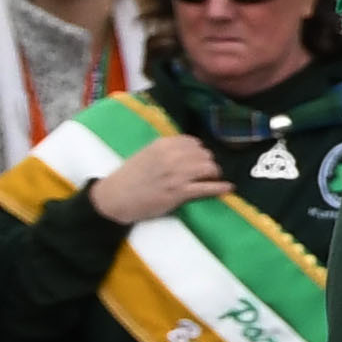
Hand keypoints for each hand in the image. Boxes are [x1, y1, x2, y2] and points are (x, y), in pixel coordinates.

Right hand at [86, 134, 232, 226]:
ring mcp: (177, 174)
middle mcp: (173, 156)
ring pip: (210, 168)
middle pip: (205, 155)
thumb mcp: (147, 154)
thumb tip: (190, 151)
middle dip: (208, 163)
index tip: (199, 161)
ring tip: (213, 180)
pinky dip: (220, 187)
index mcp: (164, 144)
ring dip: (214, 174)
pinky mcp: (179, 192)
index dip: (199, 153)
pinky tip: (228, 188)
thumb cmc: (129, 177)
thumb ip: (167, 150)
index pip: (195, 143)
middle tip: (206, 173)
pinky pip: (207, 187)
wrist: (114, 198)